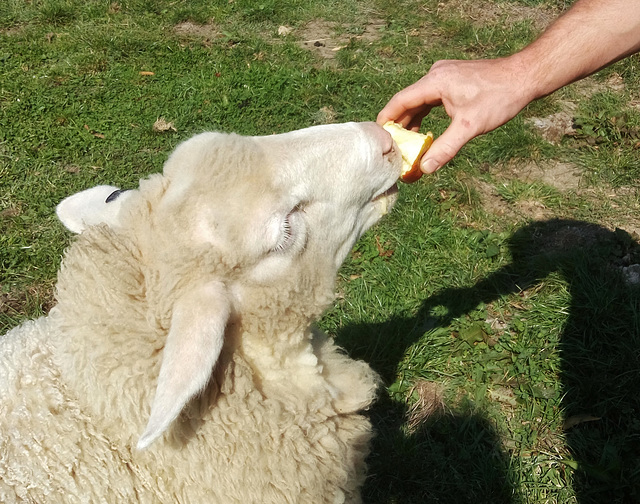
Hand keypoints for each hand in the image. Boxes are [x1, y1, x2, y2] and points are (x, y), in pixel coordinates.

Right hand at [377, 57, 531, 172]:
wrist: (525, 77)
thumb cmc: (499, 98)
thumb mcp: (469, 127)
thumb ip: (445, 148)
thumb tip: (424, 169)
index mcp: (434, 82)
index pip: (400, 101)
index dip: (386, 120)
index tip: (376, 137)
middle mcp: (435, 75)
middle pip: (407, 102)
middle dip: (398, 126)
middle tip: (392, 148)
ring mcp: (444, 75)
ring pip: (419, 101)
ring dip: (411, 122)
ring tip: (406, 144)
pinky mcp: (453, 79)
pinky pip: (430, 99)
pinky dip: (424, 115)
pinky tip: (424, 131)